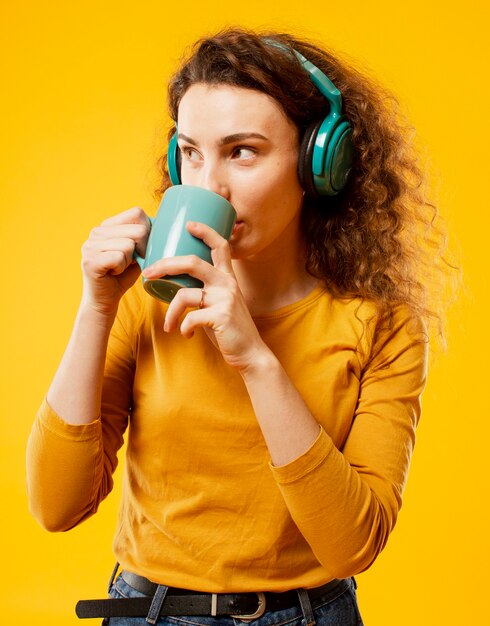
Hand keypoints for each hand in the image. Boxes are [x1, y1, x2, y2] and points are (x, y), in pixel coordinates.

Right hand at [80, 207, 150, 316]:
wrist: (105, 300)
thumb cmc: (123, 275)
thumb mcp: (137, 252)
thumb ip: (144, 236)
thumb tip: (166, 223)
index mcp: (107, 225)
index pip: (137, 213)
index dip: (147, 232)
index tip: (141, 250)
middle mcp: (96, 231)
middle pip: (138, 230)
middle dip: (142, 250)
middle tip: (130, 262)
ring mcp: (90, 245)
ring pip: (129, 245)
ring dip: (129, 261)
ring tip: (119, 268)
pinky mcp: (89, 260)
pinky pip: (119, 257)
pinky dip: (121, 268)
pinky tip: (113, 273)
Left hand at [142, 221, 268, 370]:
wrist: (250, 353)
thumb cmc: (229, 328)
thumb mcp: (219, 303)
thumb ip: (203, 291)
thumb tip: (173, 285)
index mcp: (227, 277)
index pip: (220, 246)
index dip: (205, 231)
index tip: (188, 224)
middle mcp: (227, 283)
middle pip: (193, 262)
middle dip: (166, 264)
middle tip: (149, 273)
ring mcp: (225, 299)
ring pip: (184, 294)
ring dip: (170, 312)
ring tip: (168, 325)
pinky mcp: (222, 316)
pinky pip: (190, 318)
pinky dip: (183, 328)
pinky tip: (186, 335)